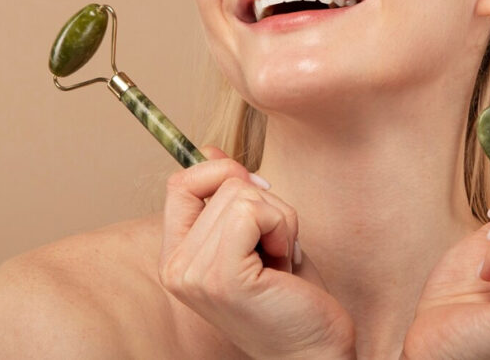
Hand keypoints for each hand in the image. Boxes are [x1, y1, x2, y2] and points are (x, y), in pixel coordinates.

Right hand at [158, 147, 355, 359]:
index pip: (180, 184)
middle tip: (274, 253)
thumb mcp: (254, 235)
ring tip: (280, 262)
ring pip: (242, 195)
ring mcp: (195, 274)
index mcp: (176, 257)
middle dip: (267, 207)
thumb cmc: (290, 295)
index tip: (257, 198)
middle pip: (223, 183)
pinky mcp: (223, 278)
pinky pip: (253, 212)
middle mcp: (176, 268)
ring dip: (280, 220)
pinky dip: (281, 227)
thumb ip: (226, 197)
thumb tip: (209, 149)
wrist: (313, 350)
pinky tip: (284, 263)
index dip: (221, 174)